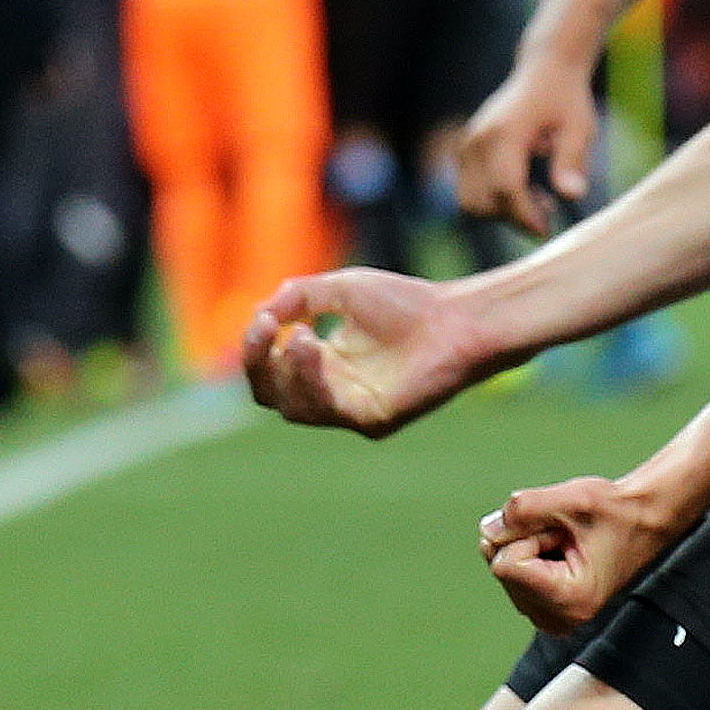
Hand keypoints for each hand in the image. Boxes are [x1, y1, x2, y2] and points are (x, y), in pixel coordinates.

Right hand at [242, 266, 492, 437]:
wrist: (454, 318)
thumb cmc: (405, 302)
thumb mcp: (340, 289)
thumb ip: (297, 297)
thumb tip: (259, 315)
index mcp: (322, 361)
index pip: (270, 368)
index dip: (255, 347)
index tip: (263, 319)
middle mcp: (331, 389)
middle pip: (271, 394)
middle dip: (257, 363)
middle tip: (266, 329)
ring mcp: (350, 409)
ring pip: (293, 407)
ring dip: (287, 369)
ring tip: (301, 334)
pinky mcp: (370, 420)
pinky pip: (326, 410)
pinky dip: (311, 379)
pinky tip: (313, 347)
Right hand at [457, 58, 595, 234]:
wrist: (544, 72)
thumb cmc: (566, 100)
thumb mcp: (580, 127)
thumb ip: (573, 161)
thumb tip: (571, 195)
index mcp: (505, 132)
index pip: (506, 186)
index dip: (524, 215)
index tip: (548, 228)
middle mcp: (478, 139)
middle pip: (484, 200)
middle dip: (514, 217)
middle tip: (548, 209)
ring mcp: (467, 144)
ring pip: (470, 202)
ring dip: (500, 212)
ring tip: (537, 198)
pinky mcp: (465, 150)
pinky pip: (469, 192)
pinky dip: (492, 201)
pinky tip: (523, 187)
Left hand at [480, 474, 683, 634]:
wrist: (643, 522)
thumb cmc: (616, 512)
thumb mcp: (571, 498)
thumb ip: (523, 510)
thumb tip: (487, 531)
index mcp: (570, 600)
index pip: (505, 565)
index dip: (527, 535)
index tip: (562, 532)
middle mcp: (559, 619)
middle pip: (501, 569)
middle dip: (525, 540)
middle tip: (566, 535)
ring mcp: (551, 618)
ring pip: (503, 570)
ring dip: (527, 545)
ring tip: (565, 542)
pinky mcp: (545, 609)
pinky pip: (511, 574)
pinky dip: (528, 554)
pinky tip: (558, 551)